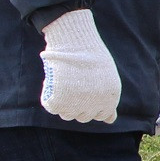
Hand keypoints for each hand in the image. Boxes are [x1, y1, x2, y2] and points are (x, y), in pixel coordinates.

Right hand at [39, 9, 121, 123]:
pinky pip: (52, 107)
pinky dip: (49, 99)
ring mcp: (78, 104)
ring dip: (64, 104)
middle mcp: (96, 104)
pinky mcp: (60, 102)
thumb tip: (110, 120)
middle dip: (78, 105)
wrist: (75, 40)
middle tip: (72, 87)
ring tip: (62, 86)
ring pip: (67, 114)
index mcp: (110, 98)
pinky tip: (51, 87)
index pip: (102, 115)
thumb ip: (108, 99)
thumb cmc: (90, 54)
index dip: (92, 105)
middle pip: (84, 117)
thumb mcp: (107, 77)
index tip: (85, 93)